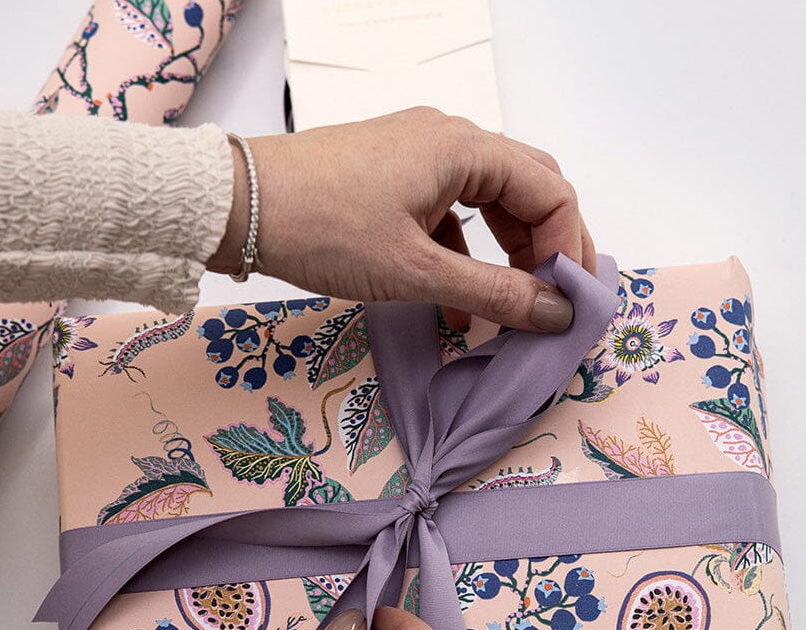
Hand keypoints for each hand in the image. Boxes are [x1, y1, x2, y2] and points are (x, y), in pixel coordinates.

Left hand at [208, 107, 594, 332]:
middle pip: (526, 189)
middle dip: (545, 248)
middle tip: (553, 300)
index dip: (568, 247)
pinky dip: (463, 255)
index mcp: (463, 148)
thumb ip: (494, 293)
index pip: (550, 189)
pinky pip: (449, 212)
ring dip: (504, 256)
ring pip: (488, 202)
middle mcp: (448, 140)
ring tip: (509, 309)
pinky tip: (456, 306)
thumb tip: (555, 311)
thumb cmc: (324, 229)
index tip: (565, 299)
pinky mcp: (394, 176)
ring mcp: (419, 155)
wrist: (237, 206)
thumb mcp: (416, 271)